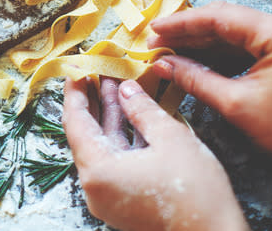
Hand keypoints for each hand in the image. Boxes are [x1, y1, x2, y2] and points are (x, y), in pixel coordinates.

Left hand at [62, 76, 247, 230]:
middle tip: (97, 72)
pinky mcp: (123, 202)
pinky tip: (131, 115)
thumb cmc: (196, 193)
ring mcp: (109, 197)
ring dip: (110, 117)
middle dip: (93, 102)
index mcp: (98, 171)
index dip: (76, 93)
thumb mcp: (170, 138)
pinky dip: (120, 138)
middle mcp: (96, 187)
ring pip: (102, 148)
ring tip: (115, 85)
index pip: (75, 123)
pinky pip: (114, 162)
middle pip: (86, 135)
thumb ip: (142, 109)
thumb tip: (126, 89)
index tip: (77, 70)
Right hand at [148, 2, 271, 205]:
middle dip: (189, 32)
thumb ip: (195, 79)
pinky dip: (223, 50)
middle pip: (228, 19)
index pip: (220, 17)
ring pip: (237, 29)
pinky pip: (250, 40)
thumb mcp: (236, 105)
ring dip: (204, 41)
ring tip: (170, 51)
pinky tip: (196, 57)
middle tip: (156, 43)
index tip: (153, 29)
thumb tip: (162, 63)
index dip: (181, 23)